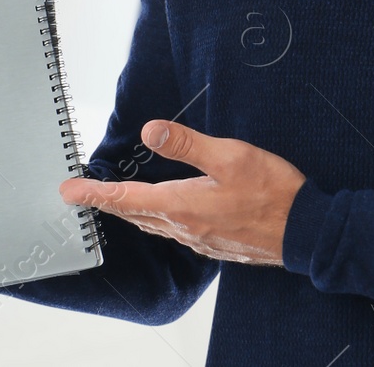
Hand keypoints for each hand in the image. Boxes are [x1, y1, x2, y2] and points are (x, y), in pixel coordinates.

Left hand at [58, 120, 306, 265]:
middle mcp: (184, 227)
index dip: (93, 193)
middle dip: (105, 203)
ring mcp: (199, 238)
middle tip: (80, 195)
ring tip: (113, 202)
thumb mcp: (230, 156)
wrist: (306, 233)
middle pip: (133, 214)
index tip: (67, 191)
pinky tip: (162, 213)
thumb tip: (150, 131)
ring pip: (152, 224)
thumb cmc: (272, 192)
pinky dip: (155, 219)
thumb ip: (187, 144)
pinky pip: (172, 231)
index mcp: (181, 205)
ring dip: (129, 212)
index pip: (124, 199)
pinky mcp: (214, 242)